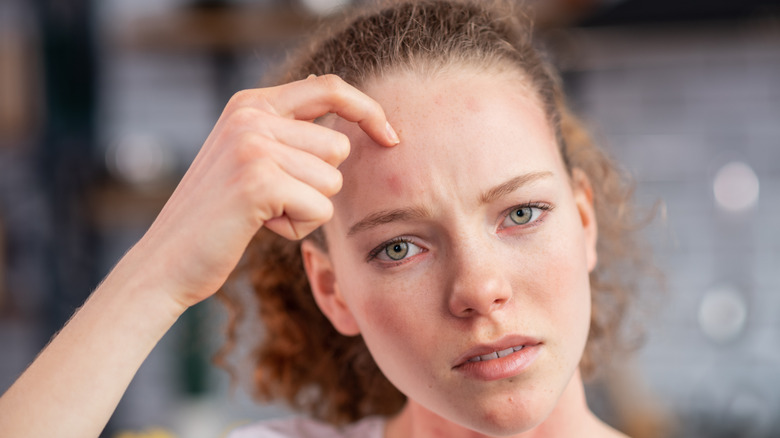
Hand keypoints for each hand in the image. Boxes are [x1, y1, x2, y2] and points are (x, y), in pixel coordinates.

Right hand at [127, 74, 398, 310]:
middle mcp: (250, 115)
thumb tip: (341, 109)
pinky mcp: (258, 180)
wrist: (167, 260)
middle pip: (339, 147)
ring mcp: (252, 145)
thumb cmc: (218, 216)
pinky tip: (261, 227)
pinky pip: (321, 208)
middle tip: (272, 199)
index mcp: (249, 103)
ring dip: (308, 207)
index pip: (329, 88)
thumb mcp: (249, 157)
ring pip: (332, 180)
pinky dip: (299, 227)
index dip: (368, 109)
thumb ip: (287, 131)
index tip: (391, 137)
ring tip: (263, 213)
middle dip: (319, 183)